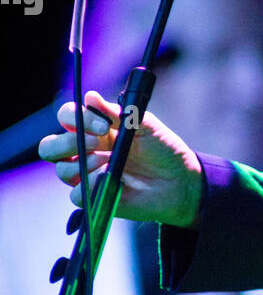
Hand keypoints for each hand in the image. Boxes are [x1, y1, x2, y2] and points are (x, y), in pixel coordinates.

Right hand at [37, 89, 203, 229]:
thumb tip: (90, 97)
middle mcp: (85, 151)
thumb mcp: (145, 125)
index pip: (67, 117)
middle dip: (66, 142)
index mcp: (94, 129)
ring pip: (62, 170)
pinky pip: (76, 195)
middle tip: (96, 142)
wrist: (180, 180)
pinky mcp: (94, 197)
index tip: (103, 124)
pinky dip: (92, 186)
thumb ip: (118, 113)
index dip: (76, 118)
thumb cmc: (162, 148)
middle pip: (50, 146)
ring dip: (84, 164)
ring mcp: (87, 175)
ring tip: (110, 163)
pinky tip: (114, 182)